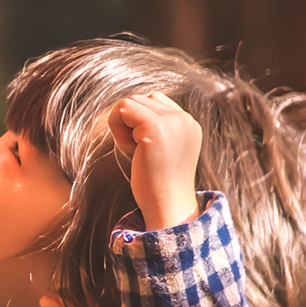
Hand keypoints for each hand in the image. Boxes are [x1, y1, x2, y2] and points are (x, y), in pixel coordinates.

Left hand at [108, 90, 201, 229]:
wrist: (168, 207)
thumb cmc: (158, 186)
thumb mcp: (160, 150)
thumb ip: (153, 127)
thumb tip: (128, 107)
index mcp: (188, 124)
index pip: (155, 100)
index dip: (140, 121)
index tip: (145, 149)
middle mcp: (184, 119)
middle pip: (141, 99)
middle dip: (130, 124)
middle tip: (138, 153)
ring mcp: (172, 121)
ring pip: (130, 101)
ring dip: (123, 126)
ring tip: (136, 152)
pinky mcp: (155, 127)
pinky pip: (122, 108)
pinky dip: (117, 129)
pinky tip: (131, 151)